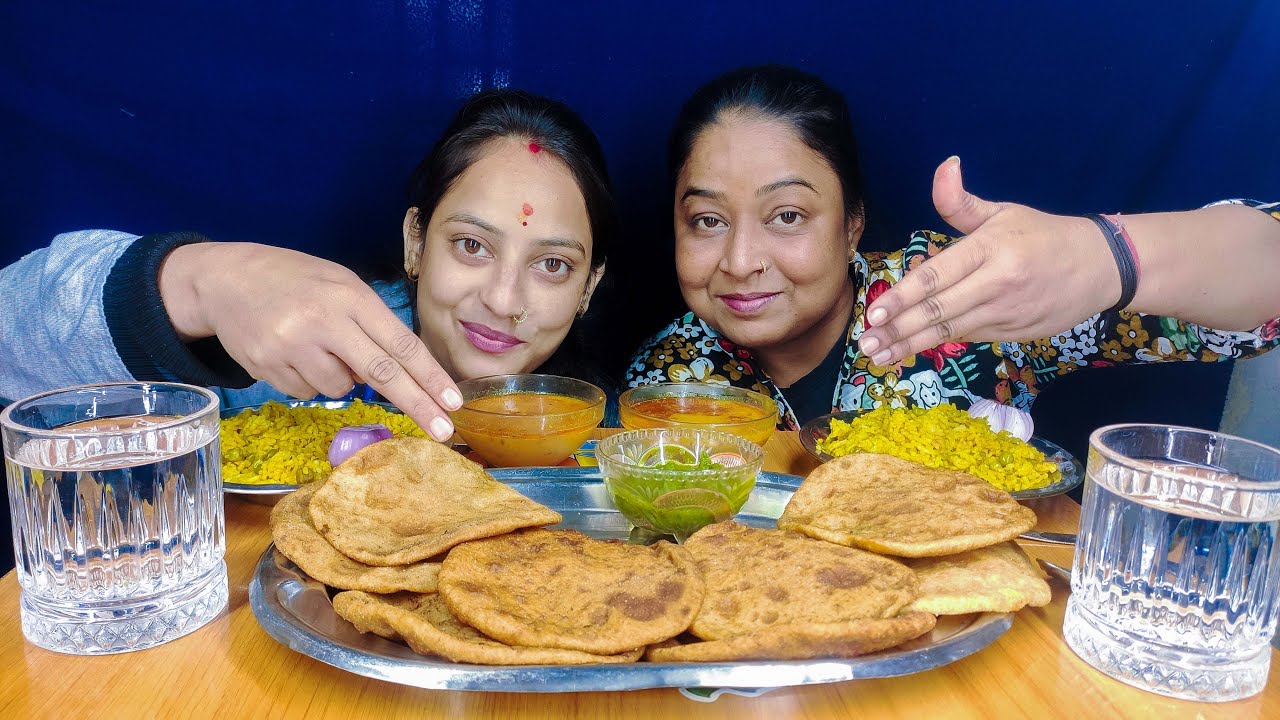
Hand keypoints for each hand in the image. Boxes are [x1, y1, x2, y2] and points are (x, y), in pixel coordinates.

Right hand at [160, 242, 461, 440]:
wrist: (224, 279)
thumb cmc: (295, 281)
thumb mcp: (339, 285)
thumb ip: (369, 324)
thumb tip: (395, 374)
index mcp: (349, 296)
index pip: (400, 343)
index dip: (430, 376)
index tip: (454, 402)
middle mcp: (323, 321)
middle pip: (382, 374)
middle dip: (418, 405)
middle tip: (445, 432)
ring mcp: (292, 346)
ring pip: (340, 388)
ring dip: (340, 378)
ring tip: (317, 345)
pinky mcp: (267, 367)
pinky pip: (307, 392)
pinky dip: (309, 380)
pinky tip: (292, 352)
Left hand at [856, 157, 1118, 365]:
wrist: (1102, 266)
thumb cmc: (1044, 235)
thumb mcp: (1003, 212)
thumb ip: (961, 201)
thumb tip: (945, 165)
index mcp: (990, 249)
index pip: (937, 277)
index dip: (903, 297)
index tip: (875, 313)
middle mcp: (996, 283)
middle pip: (938, 311)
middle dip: (898, 329)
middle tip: (865, 342)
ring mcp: (1006, 312)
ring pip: (950, 331)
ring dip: (910, 345)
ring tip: (878, 356)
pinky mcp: (1014, 333)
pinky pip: (969, 338)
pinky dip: (938, 345)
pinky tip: (910, 352)